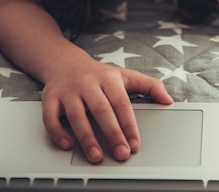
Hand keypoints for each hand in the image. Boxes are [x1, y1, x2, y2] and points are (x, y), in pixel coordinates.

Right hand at [41, 56, 172, 162]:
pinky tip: (68, 145)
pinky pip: (50, 116)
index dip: (128, 124)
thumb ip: (149, 86)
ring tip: (96, 156)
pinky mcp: (50, 97)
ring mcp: (68, 90)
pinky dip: (57, 132)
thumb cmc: (99, 74)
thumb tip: (168, 100)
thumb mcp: (126, 75)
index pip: (121, 102)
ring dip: (86, 137)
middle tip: (121, 154)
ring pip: (76, 115)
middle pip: (101, 110)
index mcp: (108, 77)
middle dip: (112, 133)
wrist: (65, 62)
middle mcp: (88, 83)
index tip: (135, 144)